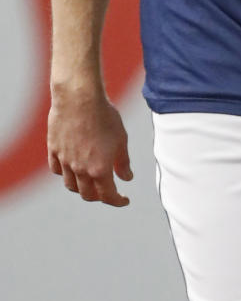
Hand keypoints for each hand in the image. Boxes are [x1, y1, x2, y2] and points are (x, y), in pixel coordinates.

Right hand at [47, 84, 133, 206]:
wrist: (80, 99)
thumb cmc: (105, 117)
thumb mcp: (121, 140)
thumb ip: (123, 162)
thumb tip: (127, 178)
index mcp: (99, 169)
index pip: (108, 196)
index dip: (118, 201)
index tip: (125, 200)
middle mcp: (80, 170)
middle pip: (87, 194)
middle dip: (99, 197)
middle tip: (108, 191)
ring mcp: (65, 161)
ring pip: (70, 185)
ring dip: (81, 188)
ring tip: (90, 182)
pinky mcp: (54, 150)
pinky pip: (57, 169)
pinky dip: (65, 174)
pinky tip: (72, 168)